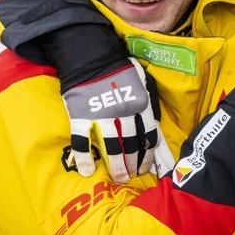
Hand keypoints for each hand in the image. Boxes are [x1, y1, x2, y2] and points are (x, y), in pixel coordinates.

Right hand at [60, 58, 163, 183]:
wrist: (89, 56)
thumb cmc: (118, 68)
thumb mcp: (142, 80)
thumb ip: (148, 102)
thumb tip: (153, 125)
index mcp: (140, 104)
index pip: (148, 136)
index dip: (148, 155)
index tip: (147, 167)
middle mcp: (123, 113)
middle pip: (131, 146)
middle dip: (133, 164)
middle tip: (132, 176)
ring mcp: (101, 115)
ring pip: (112, 147)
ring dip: (116, 166)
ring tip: (119, 178)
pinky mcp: (81, 115)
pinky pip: (82, 141)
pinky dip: (84, 158)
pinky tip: (88, 171)